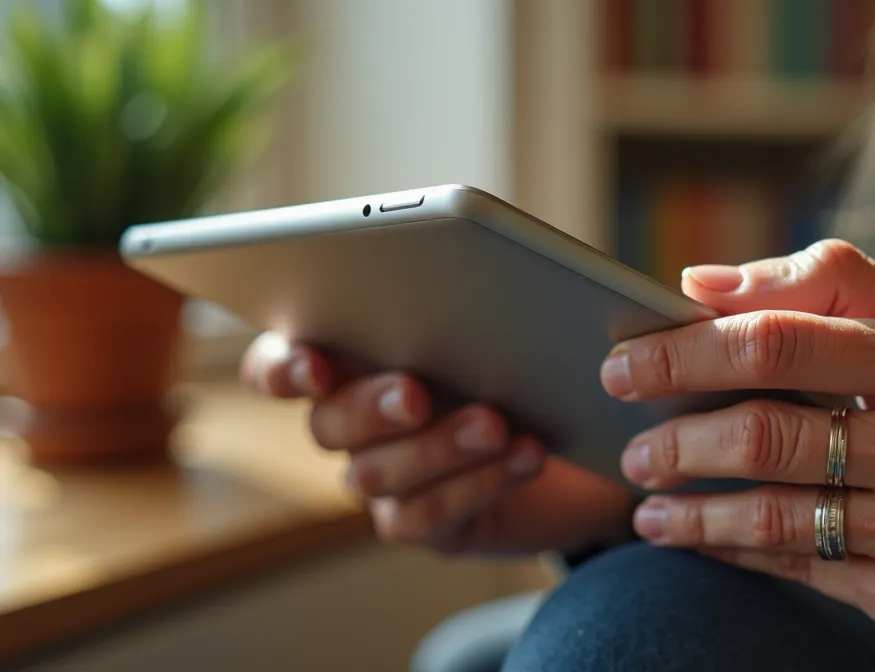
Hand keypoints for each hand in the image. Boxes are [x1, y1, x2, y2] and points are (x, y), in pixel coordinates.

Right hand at [242, 334, 635, 554]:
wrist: (573, 435)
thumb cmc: (523, 359)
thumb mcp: (499, 322)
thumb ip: (465, 304)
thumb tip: (471, 288)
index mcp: (349, 360)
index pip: (276, 366)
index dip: (280, 369)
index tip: (314, 367)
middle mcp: (352, 424)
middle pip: (327, 423)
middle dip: (371, 407)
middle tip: (416, 393)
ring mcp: (384, 479)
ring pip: (376, 474)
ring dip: (440, 445)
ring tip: (495, 423)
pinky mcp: (427, 525)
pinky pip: (429, 514)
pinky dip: (480, 482)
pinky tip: (525, 455)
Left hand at [603, 240, 874, 653]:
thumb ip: (830, 285)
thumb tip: (704, 282)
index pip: (784, 346)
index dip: (688, 353)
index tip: (627, 362)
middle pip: (766, 437)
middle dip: (675, 439)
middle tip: (628, 441)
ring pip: (773, 516)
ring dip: (689, 508)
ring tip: (645, 499)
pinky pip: (798, 568)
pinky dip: (734, 549)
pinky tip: (699, 534)